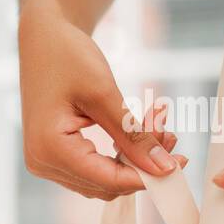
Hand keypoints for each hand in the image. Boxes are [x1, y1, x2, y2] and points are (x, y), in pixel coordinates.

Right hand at [18, 1, 183, 198]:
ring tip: (155, 124)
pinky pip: (92, 168)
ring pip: (101, 180)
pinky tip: (135, 130)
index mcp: (50, 149)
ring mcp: (45, 161)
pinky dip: (119, 155)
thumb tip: (164, 167)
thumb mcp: (104, 94)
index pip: (107, 180)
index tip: (181, 160)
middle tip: (168, 131)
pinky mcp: (52, 155)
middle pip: (105, 185)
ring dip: (133, 159)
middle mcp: (42, 162)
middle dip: (142, 164)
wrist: (42, 39)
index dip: (146, 176)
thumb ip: (133, 135)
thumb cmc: (66, 57)